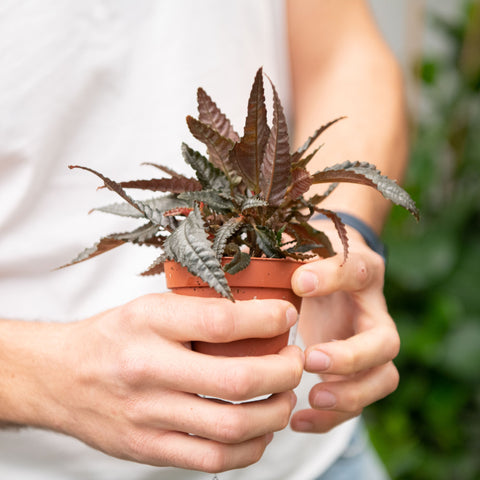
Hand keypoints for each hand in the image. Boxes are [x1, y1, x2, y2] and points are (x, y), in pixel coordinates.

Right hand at [4, 294, 302, 472]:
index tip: (286, 317)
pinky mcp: (148, 449)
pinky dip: (251, 448)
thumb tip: (259, 317)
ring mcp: (148, 416)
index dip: (267, 319)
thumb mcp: (150, 307)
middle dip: (284, 372)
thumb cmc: (113, 336)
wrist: (60, 377)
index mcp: (149, 324)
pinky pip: (213, 460)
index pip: (222, 321)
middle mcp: (148, 370)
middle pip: (237, 379)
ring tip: (284, 396)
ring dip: (275, 412)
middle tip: (295, 361)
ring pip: (233, 427)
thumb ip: (199, 311)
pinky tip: (260, 430)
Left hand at [289, 227, 399, 432]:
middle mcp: (373, 312)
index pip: (356, 272)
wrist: (336, 270)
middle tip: (310, 359)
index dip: (332, 277)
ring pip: (383, 378)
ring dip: (350, 395)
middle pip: (385, 342)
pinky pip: (358, 400)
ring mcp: (370, 345)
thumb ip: (284, 251)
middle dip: (350, 357)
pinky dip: (332, 417)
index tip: (299, 282)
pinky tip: (298, 421)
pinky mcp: (358, 370)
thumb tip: (240, 254)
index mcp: (361, 273)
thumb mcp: (303, 247)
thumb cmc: (314, 259)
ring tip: (312, 398)